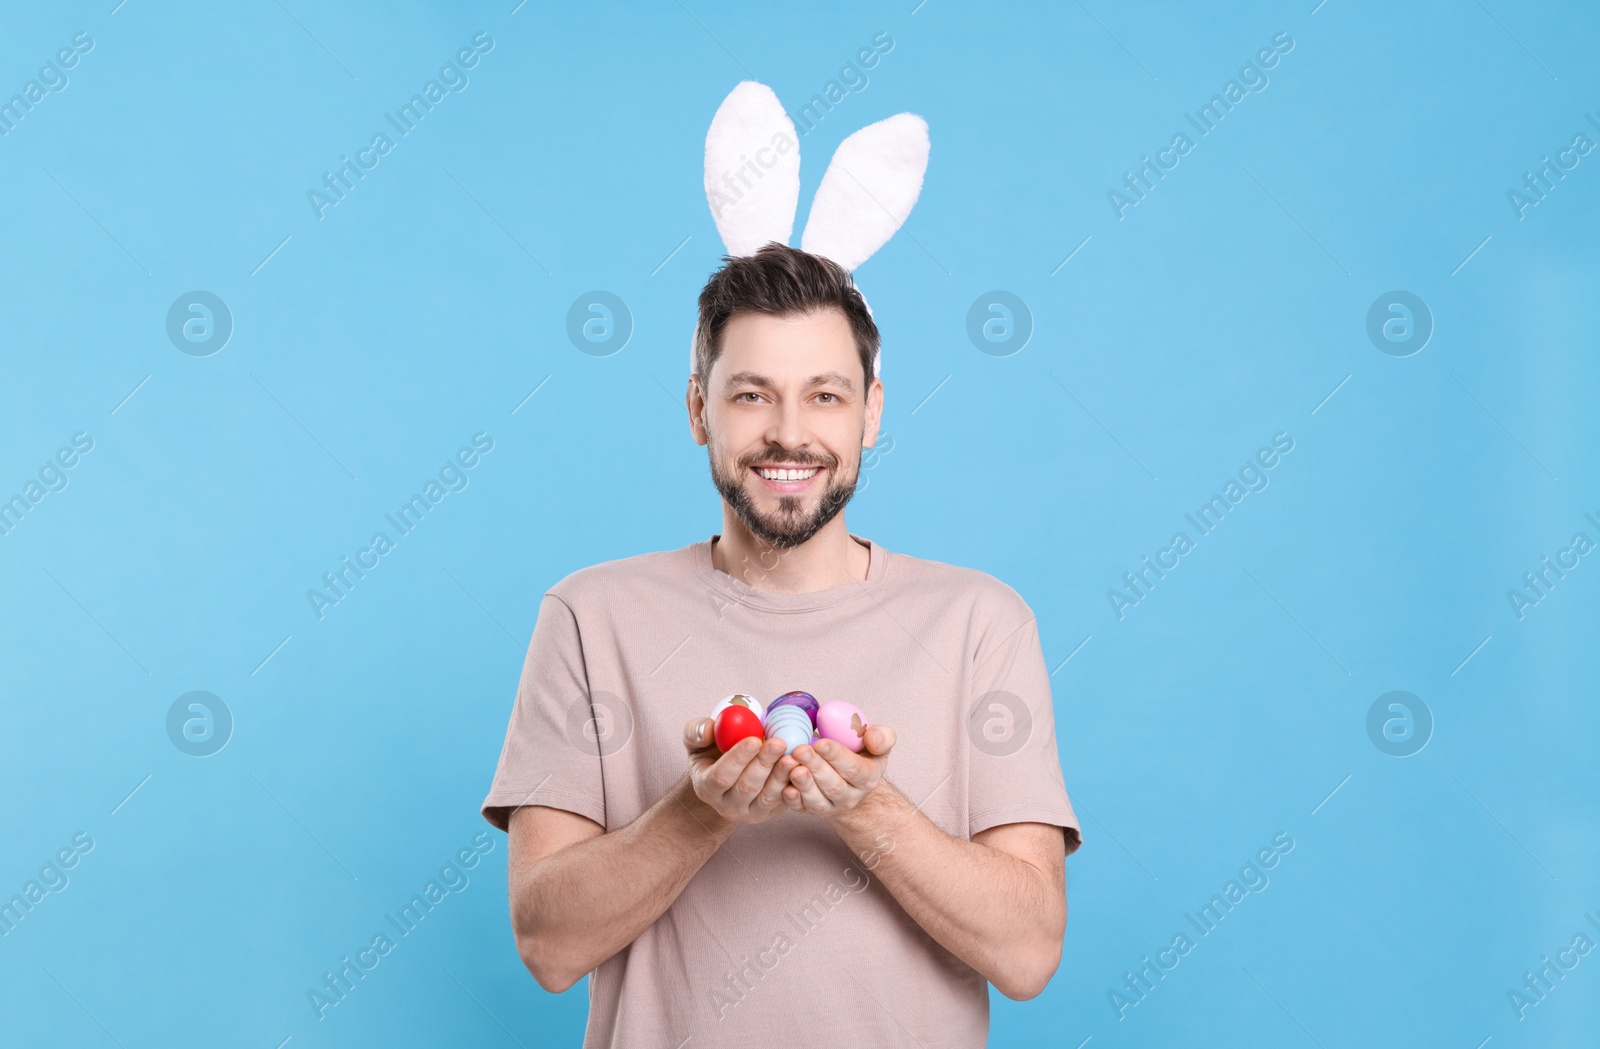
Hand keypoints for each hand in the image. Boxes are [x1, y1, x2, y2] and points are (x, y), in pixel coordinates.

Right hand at [683, 717, 798, 825]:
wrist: (727, 778)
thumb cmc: (711, 754)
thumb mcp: (698, 741)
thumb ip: (697, 732)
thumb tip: (708, 729)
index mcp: (706, 787)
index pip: (721, 776)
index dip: (738, 759)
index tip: (754, 740)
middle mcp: (727, 806)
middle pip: (747, 787)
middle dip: (764, 764)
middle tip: (779, 742)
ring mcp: (750, 812)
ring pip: (767, 797)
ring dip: (781, 776)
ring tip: (793, 755)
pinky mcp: (770, 812)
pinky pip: (784, 802)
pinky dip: (794, 786)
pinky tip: (802, 769)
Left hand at [783, 723, 894, 820]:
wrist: (849, 779)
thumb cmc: (860, 755)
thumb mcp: (878, 743)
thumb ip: (882, 737)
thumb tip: (872, 738)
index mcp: (868, 777)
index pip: (854, 769)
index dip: (837, 756)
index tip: (821, 743)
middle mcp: (851, 796)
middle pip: (834, 785)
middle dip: (815, 767)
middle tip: (800, 750)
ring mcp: (831, 806)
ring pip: (817, 800)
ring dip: (803, 784)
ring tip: (791, 766)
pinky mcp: (812, 810)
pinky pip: (802, 809)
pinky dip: (793, 800)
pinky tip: (785, 787)